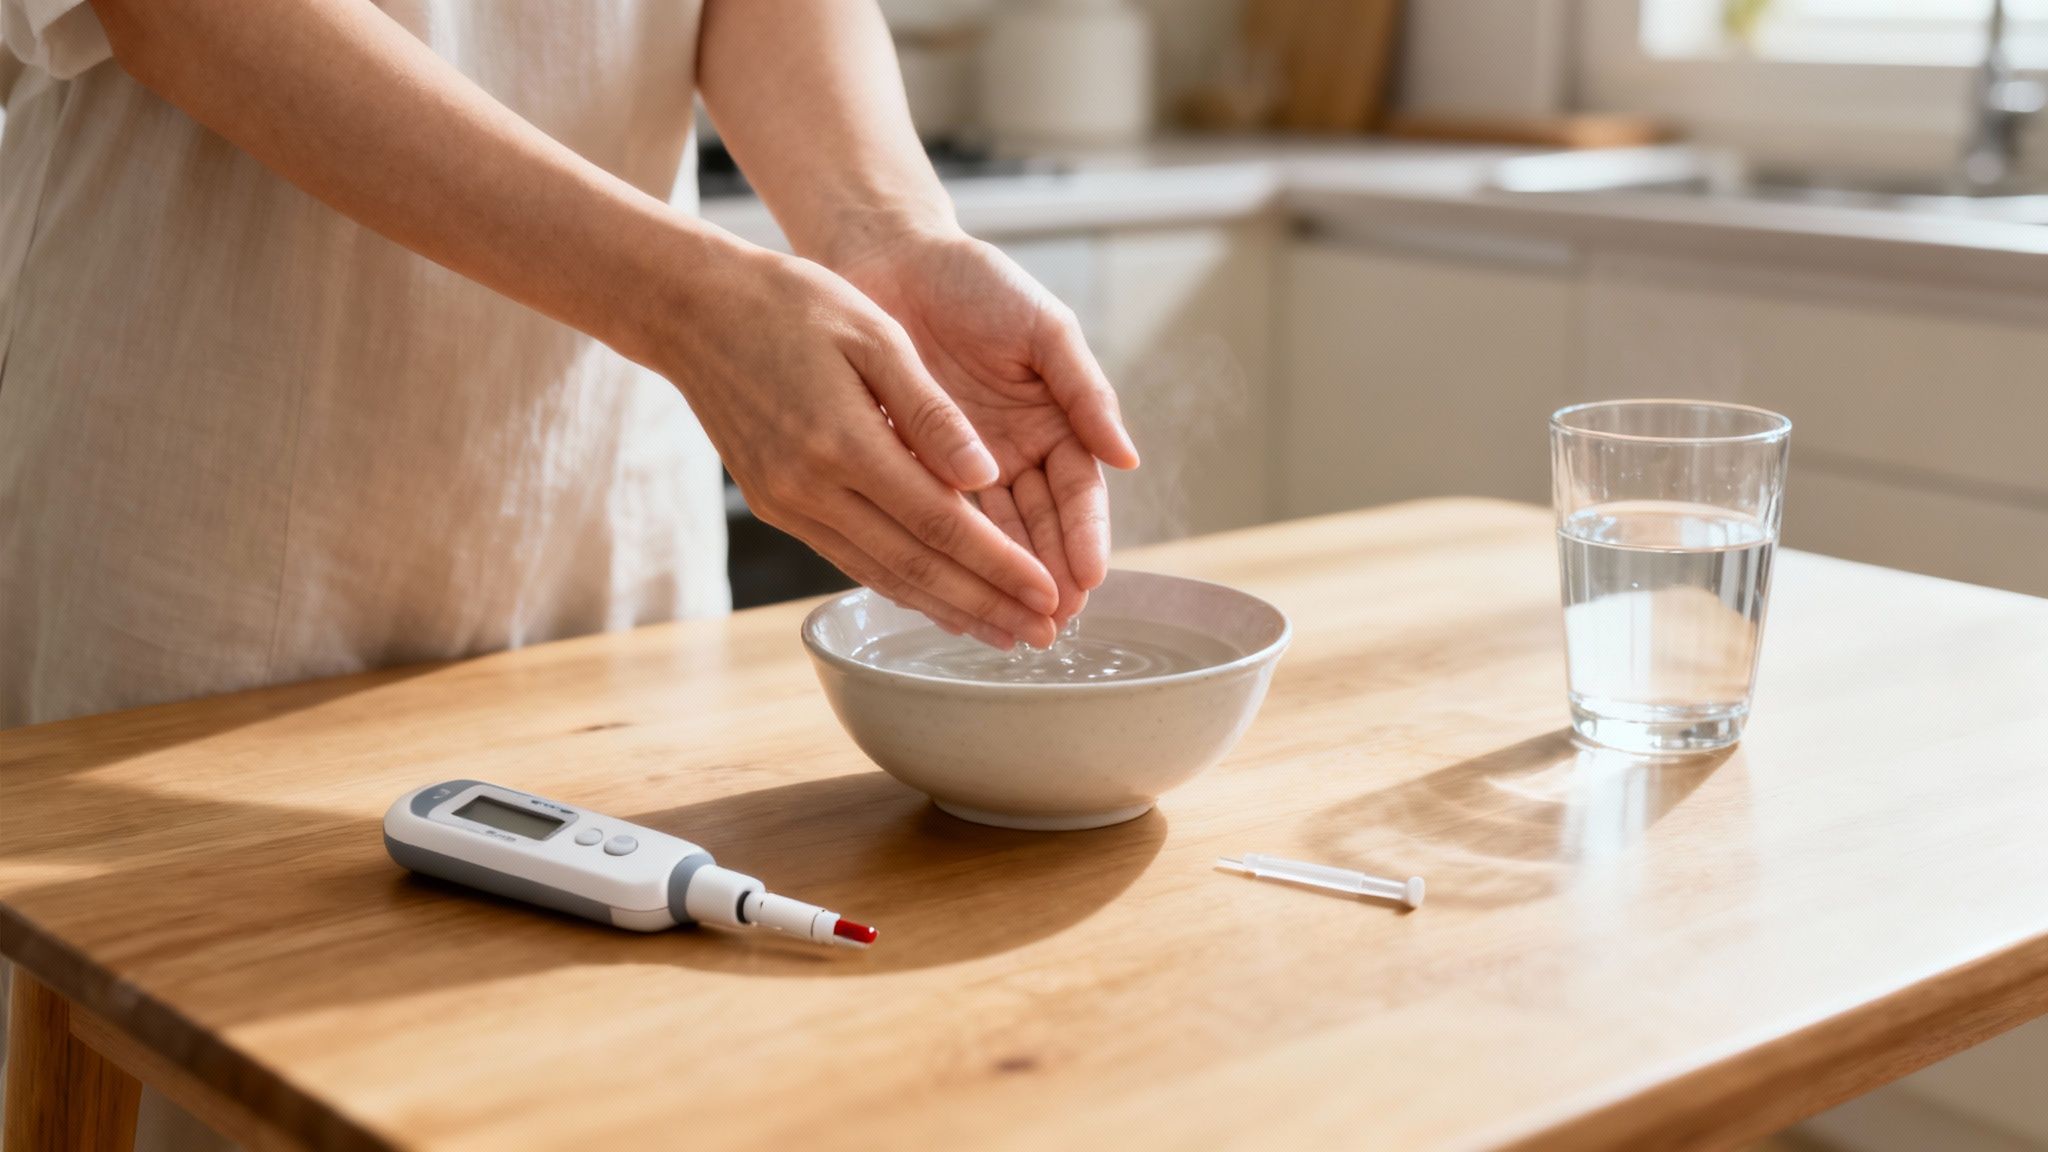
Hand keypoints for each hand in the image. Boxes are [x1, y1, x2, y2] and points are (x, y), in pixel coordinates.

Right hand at [660, 245, 1062, 647]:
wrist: (694, 310)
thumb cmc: (792, 304)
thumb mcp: (874, 335)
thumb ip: (931, 412)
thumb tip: (984, 476)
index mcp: (844, 441)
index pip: (939, 521)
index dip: (999, 564)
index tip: (1048, 593)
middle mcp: (811, 488)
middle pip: (915, 564)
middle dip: (986, 605)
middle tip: (1043, 636)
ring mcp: (788, 504)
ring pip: (882, 572)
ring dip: (948, 608)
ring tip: (1003, 634)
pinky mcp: (776, 506)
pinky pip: (850, 557)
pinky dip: (901, 585)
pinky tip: (940, 600)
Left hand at [835, 231, 1139, 623]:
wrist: (891, 256)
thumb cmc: (976, 282)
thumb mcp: (1045, 328)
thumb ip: (1085, 390)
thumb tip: (1128, 458)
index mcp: (1053, 426)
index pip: (1077, 496)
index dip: (1084, 538)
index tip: (1087, 578)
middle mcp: (1010, 457)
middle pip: (1035, 530)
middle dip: (1045, 578)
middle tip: (1050, 624)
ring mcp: (957, 468)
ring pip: (984, 537)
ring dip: (995, 583)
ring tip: (1006, 625)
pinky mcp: (904, 469)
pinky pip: (923, 524)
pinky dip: (936, 560)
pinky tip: (944, 597)